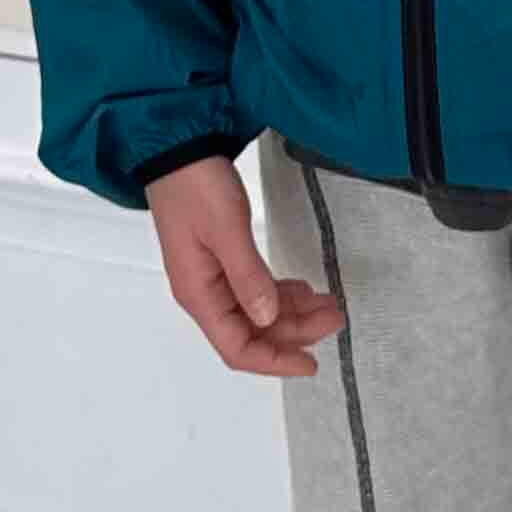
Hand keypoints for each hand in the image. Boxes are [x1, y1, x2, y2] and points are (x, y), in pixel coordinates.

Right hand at [144, 153, 345, 377]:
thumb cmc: (198, 186)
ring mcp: (212, 275)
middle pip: (252, 331)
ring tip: (327, 303)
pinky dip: (280, 293)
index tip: (311, 363)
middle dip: (295, 332)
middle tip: (335, 317)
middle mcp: (204, 293)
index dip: (275, 361)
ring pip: (256, 310)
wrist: (177, 148)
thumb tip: (268, 319)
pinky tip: (302, 289)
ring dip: (291, 312)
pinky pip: (253, 289)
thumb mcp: (227, 229)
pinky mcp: (221, 256)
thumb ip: (249, 276)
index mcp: (200, 295)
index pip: (238, 348)